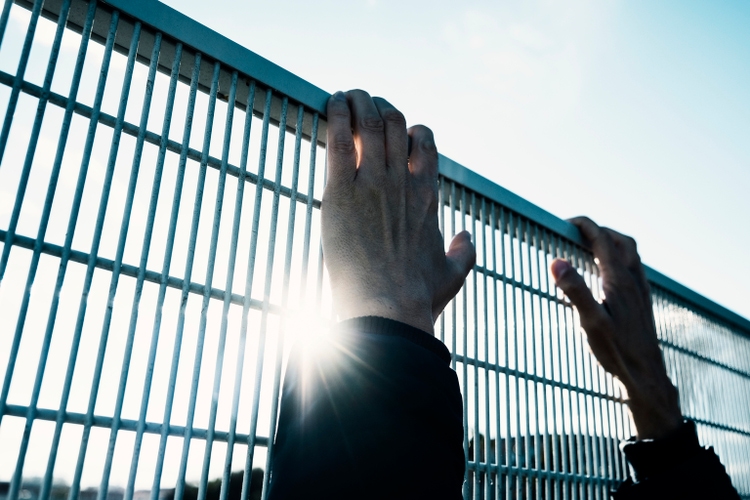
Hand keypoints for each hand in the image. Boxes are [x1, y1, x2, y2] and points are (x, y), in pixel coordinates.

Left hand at [322, 90, 475, 333]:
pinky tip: (330, 102)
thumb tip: (467, 236)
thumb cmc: (418, 296)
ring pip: (369, 122)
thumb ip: (464, 252)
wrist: (388, 306)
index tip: (395, 131)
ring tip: (345, 94)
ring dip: (357, 101)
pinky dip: (335, 115)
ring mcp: (373, 183)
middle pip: (395, 123)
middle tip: (364, 105)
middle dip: (379, 106)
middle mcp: (403, 181)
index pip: (423, 142)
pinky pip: (339, 140)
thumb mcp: (453, 275)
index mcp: (427, 195)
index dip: (409, 129)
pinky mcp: (341, 191)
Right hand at [550, 217, 682, 438]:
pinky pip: (634, 266)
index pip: (601, 239)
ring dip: (611, 241)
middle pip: (619, 240)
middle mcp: (633, 279)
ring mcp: (640, 289)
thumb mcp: (589, 321)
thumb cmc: (616, 351)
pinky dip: (619, 257)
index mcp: (618, 280)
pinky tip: (609, 272)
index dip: (584, 225)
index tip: (566, 222)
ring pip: (630, 252)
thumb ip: (574, 290)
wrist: (645, 373)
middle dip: (598, 229)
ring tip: (591, 245)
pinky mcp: (643, 300)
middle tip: (576, 232)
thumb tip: (556, 262)